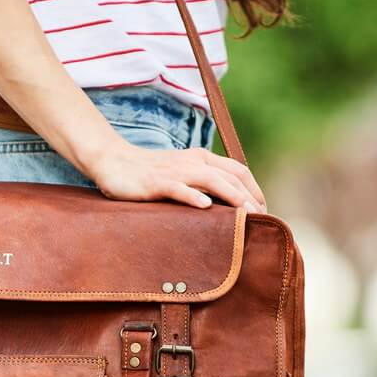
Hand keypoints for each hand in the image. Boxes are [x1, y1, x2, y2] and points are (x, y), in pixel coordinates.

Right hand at [87, 140, 265, 210]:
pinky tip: (205, 206)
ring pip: (211, 180)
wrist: (114, 162)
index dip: (254, 189)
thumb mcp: (179, 175)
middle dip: (249, 196)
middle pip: (230, 176)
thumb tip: (221, 206)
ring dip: (231, 196)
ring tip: (246, 213)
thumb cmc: (147, 174)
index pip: (237, 170)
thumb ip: (200, 184)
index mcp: (201, 159)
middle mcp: (193, 162)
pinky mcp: (156, 183)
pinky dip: (193, 196)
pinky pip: (178, 188)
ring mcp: (175, 171)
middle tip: (262, 218)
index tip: (263, 210)